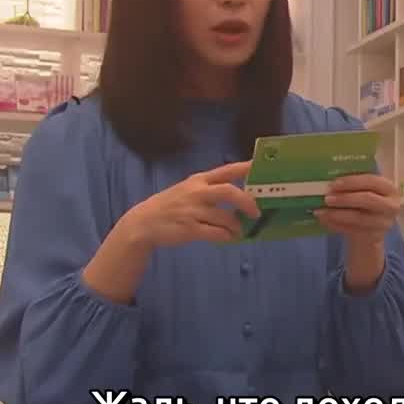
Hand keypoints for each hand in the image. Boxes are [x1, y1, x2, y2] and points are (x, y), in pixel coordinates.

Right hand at [126, 160, 259, 247]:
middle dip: (247, 202)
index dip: (244, 168)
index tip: (259, 165)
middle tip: (256, 213)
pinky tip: (228, 237)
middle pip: (229, 192)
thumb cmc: (170, 206)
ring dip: (237, 226)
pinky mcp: (190, 229)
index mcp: (198, 180)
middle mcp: (197, 193)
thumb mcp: (187, 190)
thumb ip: (209, 190)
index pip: (226, 170)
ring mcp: (193, 211)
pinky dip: (227, 236)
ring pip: (226, 217)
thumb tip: (240, 195)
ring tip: (239, 231)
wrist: (143, 223)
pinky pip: (216, 233)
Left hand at [316, 173, 399, 293]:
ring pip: (359, 218)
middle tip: (327, 198)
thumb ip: (352, 185)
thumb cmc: (364, 202)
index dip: (352, 182)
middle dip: (345, 198)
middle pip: (368, 199)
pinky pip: (353, 230)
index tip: (334, 183)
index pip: (372, 181)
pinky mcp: (374, 236)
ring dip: (337, 214)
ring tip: (321, 212)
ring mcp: (384, 222)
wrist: (371, 227)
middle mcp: (391, 205)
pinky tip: (324, 220)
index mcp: (389, 187)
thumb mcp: (363, 190)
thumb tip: (328, 182)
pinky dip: (336, 225)